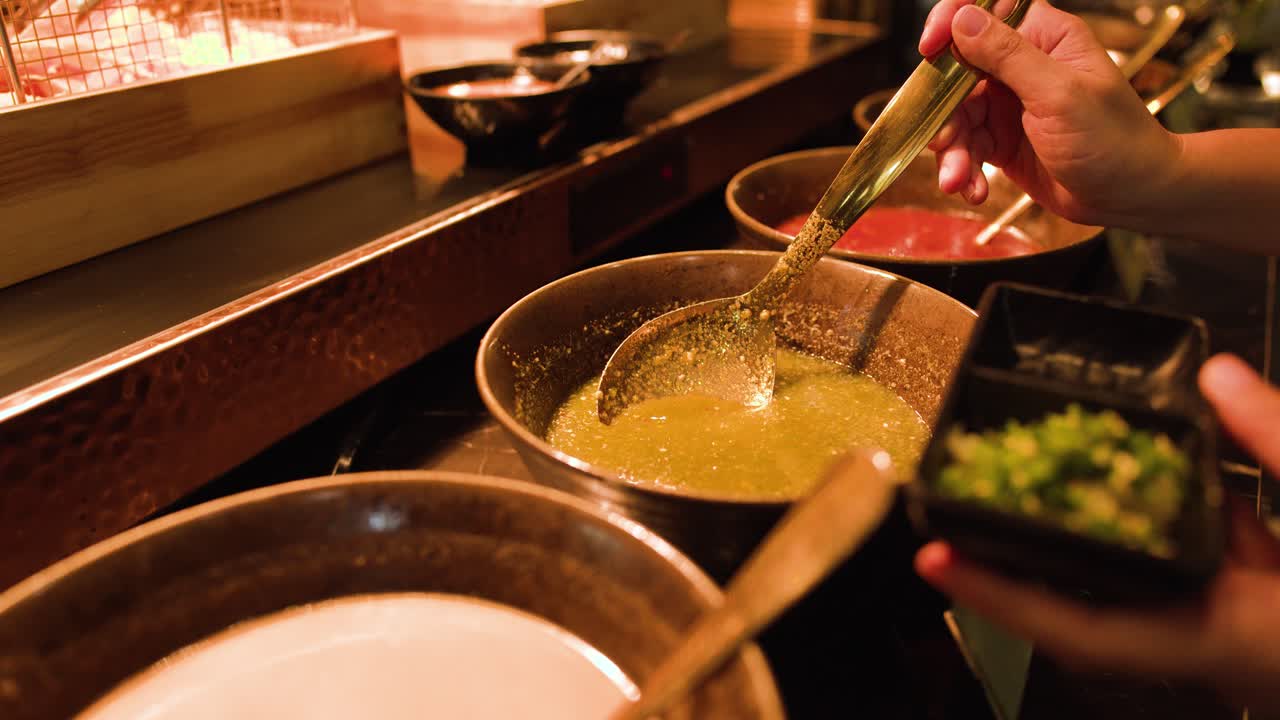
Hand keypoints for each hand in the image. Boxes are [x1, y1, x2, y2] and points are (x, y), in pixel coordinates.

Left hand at [915, 354, 1279, 713]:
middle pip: (1077, 620)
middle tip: (945, 528)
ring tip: (996, 506)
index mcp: (1222, 643)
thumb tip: (1217, 373)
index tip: (931, 560)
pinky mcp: (1247, 620)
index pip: (1084, 631)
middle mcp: (1207, 652)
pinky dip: (1129, 542)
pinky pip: (1165, 584)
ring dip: (1059, 560)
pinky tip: (1111, 492)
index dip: (998, 598)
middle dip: (1009, 578)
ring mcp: (1224, 640)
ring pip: (1115, 604)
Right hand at [917, 0, 1181, 227]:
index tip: (930, 49)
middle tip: (944, 141)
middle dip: (945, 112)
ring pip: (956, 115)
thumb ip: (1008, 55)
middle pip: (957, 72)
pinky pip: (966, 147)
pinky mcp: (1001, 141)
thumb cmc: (1112, 138)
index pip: (985, 11)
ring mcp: (1008, 104)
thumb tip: (962, 17)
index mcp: (1042, 37)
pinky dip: (964, 170)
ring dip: (952, 151)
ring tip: (958, 181)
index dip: (950, 23)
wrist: (1131, 195)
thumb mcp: (1058, 94)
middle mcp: (1020, 66)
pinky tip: (974, 189)